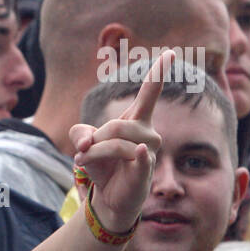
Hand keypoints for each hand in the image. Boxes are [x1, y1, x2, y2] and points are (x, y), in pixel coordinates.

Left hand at [68, 49, 167, 233]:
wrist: (106, 197)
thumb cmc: (102, 166)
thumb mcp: (83, 144)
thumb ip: (79, 133)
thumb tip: (86, 141)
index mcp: (136, 120)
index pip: (150, 94)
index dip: (158, 74)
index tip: (171, 53)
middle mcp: (148, 133)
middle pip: (116, 125)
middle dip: (94, 139)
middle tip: (81, 152)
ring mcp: (150, 151)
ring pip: (116, 142)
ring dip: (94, 153)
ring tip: (84, 162)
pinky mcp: (145, 170)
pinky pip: (140, 157)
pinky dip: (138, 155)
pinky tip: (141, 151)